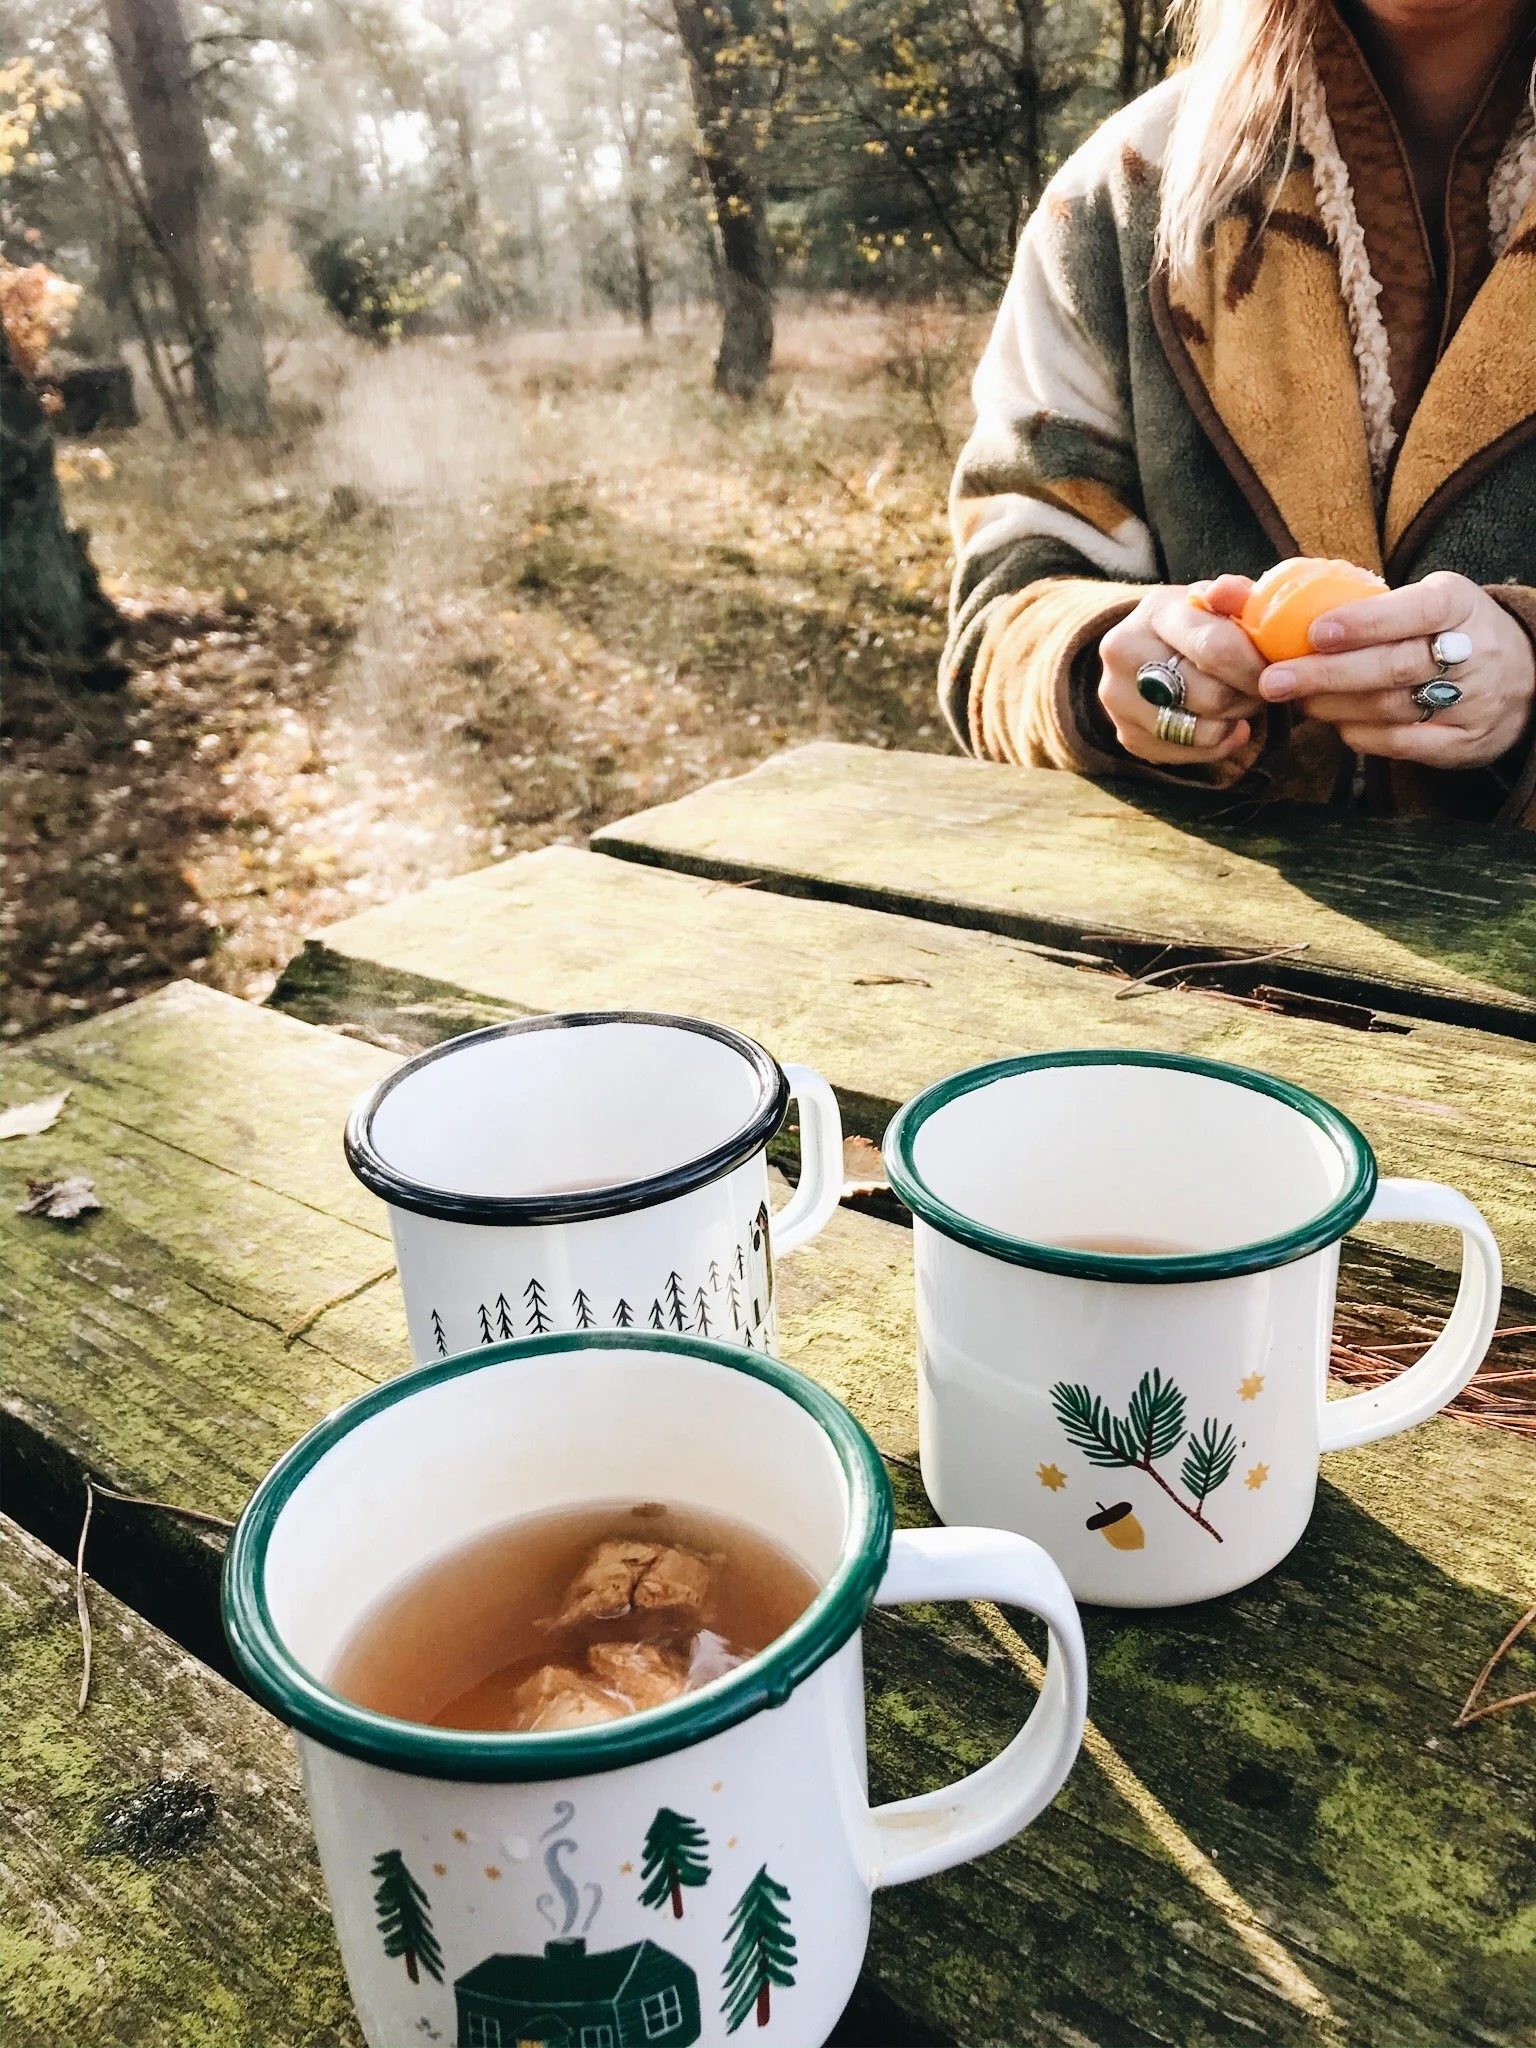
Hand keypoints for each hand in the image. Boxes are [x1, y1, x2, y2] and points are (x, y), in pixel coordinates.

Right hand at [1098, 577, 1264, 765]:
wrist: (1148, 647)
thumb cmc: (1199, 623)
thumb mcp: (1219, 600)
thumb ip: (1238, 595)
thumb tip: (1233, 592)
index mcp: (1155, 612)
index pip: (1214, 648)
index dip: (1256, 667)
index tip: (1278, 670)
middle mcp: (1125, 653)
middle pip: (1211, 696)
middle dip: (1249, 697)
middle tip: (1260, 688)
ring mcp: (1119, 698)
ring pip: (1202, 731)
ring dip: (1234, 721)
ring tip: (1239, 703)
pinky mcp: (1126, 735)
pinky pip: (1190, 755)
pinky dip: (1217, 744)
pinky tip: (1223, 725)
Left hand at [1257, 572, 1535, 768]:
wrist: (1518, 675)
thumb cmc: (1436, 630)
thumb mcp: (1414, 600)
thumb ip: (1343, 598)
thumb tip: (1230, 593)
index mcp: (1458, 604)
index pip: (1414, 611)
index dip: (1365, 622)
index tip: (1315, 632)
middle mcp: (1473, 652)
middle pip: (1395, 666)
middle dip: (1329, 675)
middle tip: (1274, 680)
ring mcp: (1472, 702)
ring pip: (1392, 708)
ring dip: (1335, 706)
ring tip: (1297, 700)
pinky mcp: (1464, 743)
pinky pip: (1401, 743)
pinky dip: (1360, 734)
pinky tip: (1335, 722)